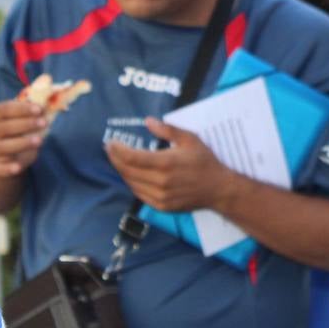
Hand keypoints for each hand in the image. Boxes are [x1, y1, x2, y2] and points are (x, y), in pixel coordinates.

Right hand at [0, 98, 49, 176]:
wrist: (6, 151)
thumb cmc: (18, 127)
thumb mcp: (24, 115)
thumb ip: (33, 109)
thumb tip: (50, 101)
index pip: (5, 109)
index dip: (22, 108)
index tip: (39, 109)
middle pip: (5, 127)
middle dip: (25, 124)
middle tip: (43, 122)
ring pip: (4, 146)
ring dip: (22, 143)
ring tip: (39, 140)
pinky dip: (7, 169)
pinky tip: (17, 168)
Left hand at [105, 117, 233, 211]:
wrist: (218, 189)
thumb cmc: (204, 161)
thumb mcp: (190, 139)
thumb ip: (167, 130)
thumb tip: (147, 121)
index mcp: (165, 163)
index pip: (131, 157)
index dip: (117, 150)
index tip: (110, 142)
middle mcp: (160, 182)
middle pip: (127, 170)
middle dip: (115, 159)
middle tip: (110, 149)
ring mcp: (160, 196)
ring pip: (131, 183)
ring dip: (122, 171)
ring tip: (118, 160)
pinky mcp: (161, 206)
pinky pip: (139, 194)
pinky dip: (132, 183)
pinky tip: (131, 174)